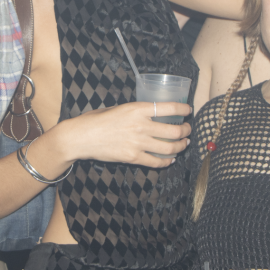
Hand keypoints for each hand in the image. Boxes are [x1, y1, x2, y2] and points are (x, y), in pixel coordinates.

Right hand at [49, 101, 191, 167]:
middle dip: (186, 131)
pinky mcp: (133, 157)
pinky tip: (170, 158)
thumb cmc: (97, 120)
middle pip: (174, 130)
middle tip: (188, 130)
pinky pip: (156, 161)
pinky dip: (167, 161)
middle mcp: (141, 125)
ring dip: (180, 146)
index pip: (169, 108)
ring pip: (169, 147)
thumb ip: (136, 111)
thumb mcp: (118, 108)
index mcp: (137, 109)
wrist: (81, 137)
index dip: (183, 109)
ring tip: (183, 144)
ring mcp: (138, 143)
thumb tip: (152, 114)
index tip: (188, 110)